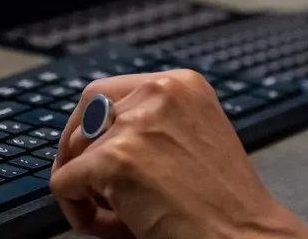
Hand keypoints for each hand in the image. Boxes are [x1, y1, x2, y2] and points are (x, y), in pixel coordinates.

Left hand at [50, 70, 307, 238]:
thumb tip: (89, 147)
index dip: (94, 128)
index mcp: (182, 84)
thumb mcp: (192, 140)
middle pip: (86, 111)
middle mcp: (159, 93)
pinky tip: (106, 224)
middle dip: (79, 149)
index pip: (110, 92)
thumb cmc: (225, 203)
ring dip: (84, 183)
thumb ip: (150, 130)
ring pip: (74, 151)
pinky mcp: (116, 160)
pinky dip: (74, 209)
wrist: (243, 235)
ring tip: (113, 212)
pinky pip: (64, 182)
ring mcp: (135, 125)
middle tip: (88, 184)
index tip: (92, 154)